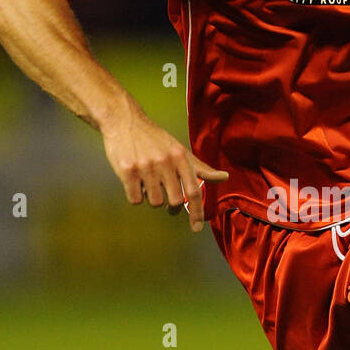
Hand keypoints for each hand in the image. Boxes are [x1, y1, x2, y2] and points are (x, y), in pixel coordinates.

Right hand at [101, 100, 227, 231]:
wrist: (124, 121)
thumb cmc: (155, 139)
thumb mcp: (180, 150)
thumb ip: (201, 168)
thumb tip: (225, 178)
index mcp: (181, 157)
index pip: (194, 191)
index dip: (197, 212)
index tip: (197, 228)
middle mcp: (165, 162)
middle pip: (175, 201)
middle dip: (172, 206)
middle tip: (167, 199)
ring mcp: (146, 167)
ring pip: (154, 202)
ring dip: (152, 197)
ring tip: (147, 180)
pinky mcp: (127, 171)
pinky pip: (135, 199)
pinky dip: (135, 195)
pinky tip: (134, 180)